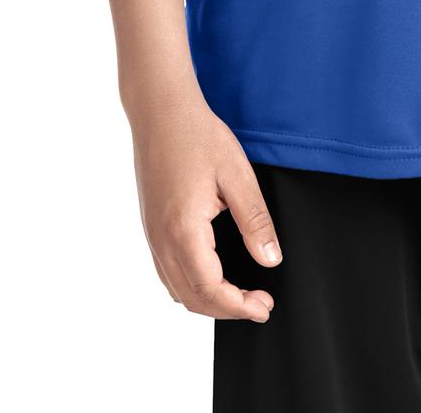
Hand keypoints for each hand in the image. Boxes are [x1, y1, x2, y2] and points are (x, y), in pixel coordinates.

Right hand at [129, 87, 281, 318]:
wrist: (160, 110)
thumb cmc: (197, 135)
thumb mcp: (237, 175)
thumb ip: (254, 221)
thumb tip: (270, 260)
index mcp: (184, 230)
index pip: (211, 290)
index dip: (239, 306)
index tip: (264, 307)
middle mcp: (162, 240)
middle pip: (191, 298)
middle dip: (227, 309)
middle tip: (259, 303)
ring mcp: (152, 234)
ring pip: (176, 289)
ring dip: (207, 300)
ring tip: (239, 293)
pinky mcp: (150, 225)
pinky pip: (167, 272)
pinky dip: (190, 285)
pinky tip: (211, 273)